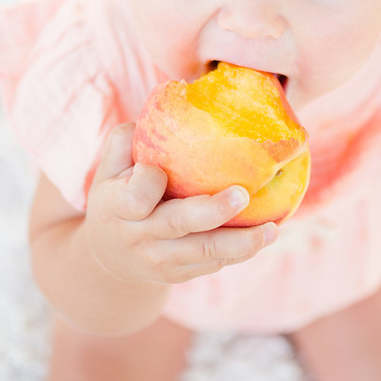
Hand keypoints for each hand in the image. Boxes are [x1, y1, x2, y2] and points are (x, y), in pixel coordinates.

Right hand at [85, 123, 277, 285]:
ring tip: (272, 230)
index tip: (158, 169)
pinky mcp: (179, 274)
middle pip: (178, 224)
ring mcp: (160, 260)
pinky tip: (265, 236)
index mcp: (118, 208)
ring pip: (204, 252)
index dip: (149, 180)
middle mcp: (140, 237)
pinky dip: (240, 252)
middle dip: (212, 211)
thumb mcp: (107, 170)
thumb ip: (126, 141)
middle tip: (242, 194)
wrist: (107, 258)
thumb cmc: (115, 198)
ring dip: (241, 242)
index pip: (135, 195)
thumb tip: (165, 105)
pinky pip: (213, 264)